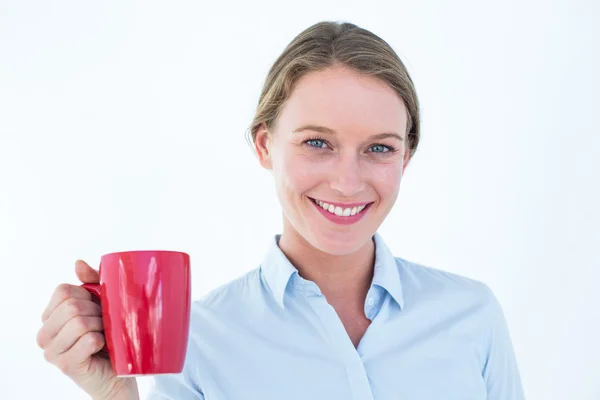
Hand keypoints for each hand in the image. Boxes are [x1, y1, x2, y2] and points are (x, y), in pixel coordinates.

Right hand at [36, 260, 138, 399]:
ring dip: (102, 326)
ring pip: (80, 322)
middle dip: (97, 311)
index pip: (63, 291)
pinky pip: (88, 340)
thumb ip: (92, 281)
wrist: (119, 372)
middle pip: (71, 306)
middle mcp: (44, 335)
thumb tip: (77, 263)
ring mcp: (52, 351)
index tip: (98, 307)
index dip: (87, 295)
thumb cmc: (110, 336)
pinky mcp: (66, 365)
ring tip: (105, 335)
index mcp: (49, 317)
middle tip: (105, 324)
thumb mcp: (103, 303)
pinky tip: (103, 347)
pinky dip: (103, 340)